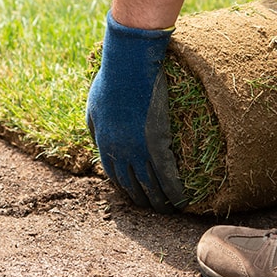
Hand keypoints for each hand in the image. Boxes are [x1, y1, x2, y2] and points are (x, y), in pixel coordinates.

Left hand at [86, 12, 186, 212]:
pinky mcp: (157, 143)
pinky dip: (174, 190)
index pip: (114, 175)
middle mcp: (119, 152)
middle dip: (141, 200)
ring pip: (149, 185)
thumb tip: (98, 138)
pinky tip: (182, 200)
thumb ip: (96, 125)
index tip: (134, 196)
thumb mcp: (94, 105)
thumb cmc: (112, 78)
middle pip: (131, 185)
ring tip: (169, 212)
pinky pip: (166, 175)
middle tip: (153, 209)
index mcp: (103, 143)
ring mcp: (138, 149)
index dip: (125, 188)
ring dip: (159, 202)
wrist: (128, 65)